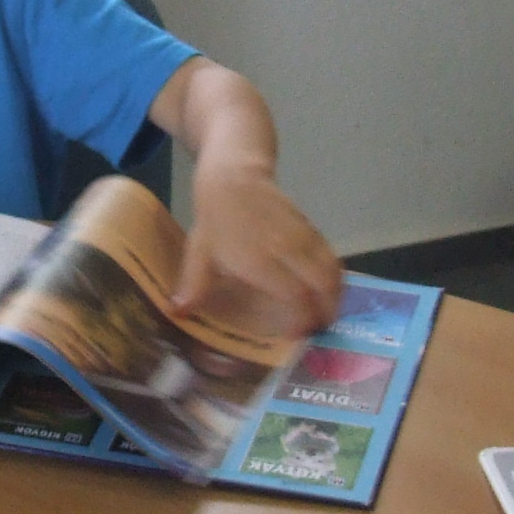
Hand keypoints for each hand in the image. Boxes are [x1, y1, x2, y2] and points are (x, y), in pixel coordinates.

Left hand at [173, 167, 340, 335]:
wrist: (234, 177)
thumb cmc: (215, 220)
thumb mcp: (199, 253)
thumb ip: (194, 286)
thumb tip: (178, 312)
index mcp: (259, 260)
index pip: (295, 295)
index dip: (303, 319)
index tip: (299, 335)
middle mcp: (287, 249)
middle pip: (323, 285)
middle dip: (327, 311)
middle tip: (319, 330)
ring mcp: (303, 236)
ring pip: (333, 270)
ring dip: (336, 295)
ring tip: (326, 313)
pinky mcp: (311, 227)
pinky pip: (331, 256)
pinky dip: (334, 276)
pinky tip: (326, 290)